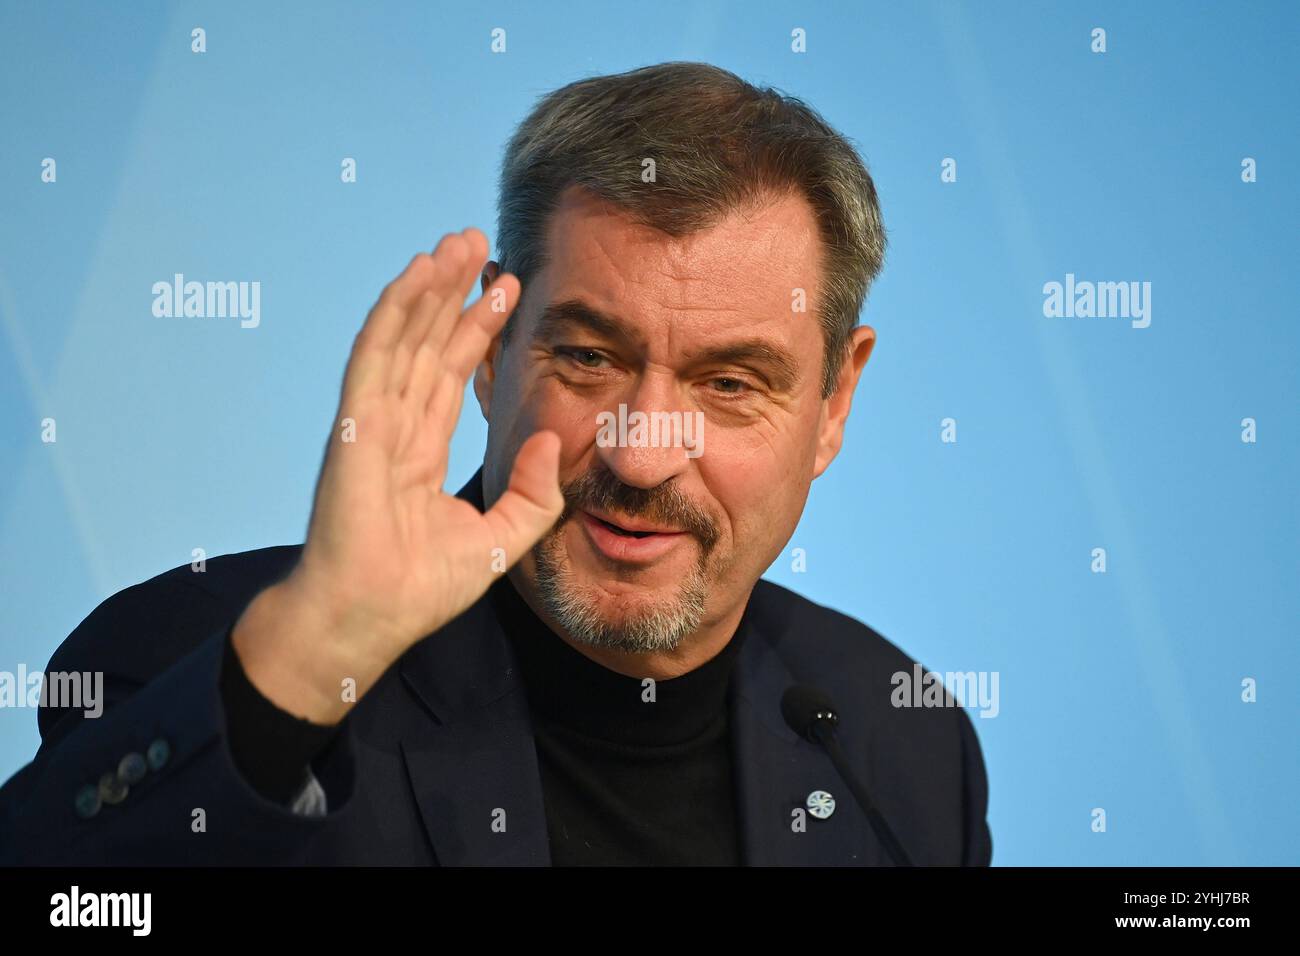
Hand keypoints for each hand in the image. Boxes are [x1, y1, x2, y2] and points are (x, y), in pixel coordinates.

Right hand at [232, 229, 563, 723]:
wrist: (370, 618)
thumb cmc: (420, 589)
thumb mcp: (500, 541)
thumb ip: (532, 494)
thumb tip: (547, 441)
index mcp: (420, 450)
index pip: (452, 374)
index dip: (477, 330)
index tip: (507, 290)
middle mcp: (396, 426)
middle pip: (429, 343)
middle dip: (454, 292)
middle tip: (478, 241)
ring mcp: (373, 419)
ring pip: (404, 335)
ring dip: (429, 286)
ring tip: (457, 241)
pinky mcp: (356, 421)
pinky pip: (377, 353)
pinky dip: (396, 310)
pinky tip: (418, 273)